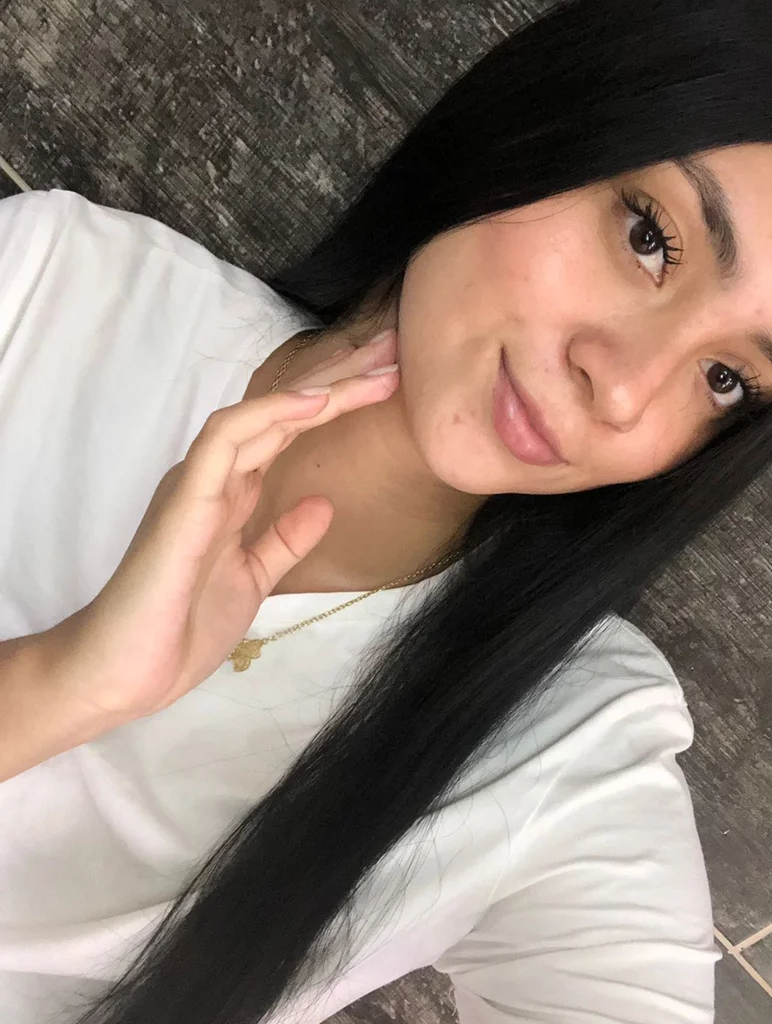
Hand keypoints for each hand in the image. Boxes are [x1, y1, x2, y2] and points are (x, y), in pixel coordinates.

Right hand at [45, 330, 399, 720]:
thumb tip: (323, 503)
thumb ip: (283, 540)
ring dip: (318, 389)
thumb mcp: (254, 579)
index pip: (290, 433)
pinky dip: (270, 416)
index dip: (338, 404)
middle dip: (340, 379)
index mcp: (230, 494)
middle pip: (282, 413)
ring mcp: (196, 485)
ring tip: (372, 370)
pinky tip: (316, 402)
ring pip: (260, 416)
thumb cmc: (180, 627)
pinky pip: (224, 442)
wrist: (123, 674)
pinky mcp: (183, 502)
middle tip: (395, 349)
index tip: (391, 383)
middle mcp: (214, 478)